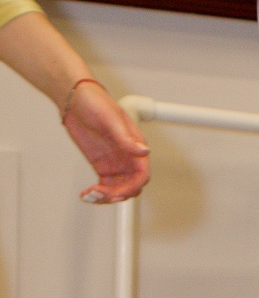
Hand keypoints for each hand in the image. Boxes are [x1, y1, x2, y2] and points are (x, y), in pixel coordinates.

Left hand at [63, 81, 150, 202]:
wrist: (75, 99)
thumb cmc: (96, 103)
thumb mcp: (111, 119)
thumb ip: (127, 138)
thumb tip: (144, 151)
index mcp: (135, 146)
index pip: (142, 175)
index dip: (131, 187)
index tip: (116, 193)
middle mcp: (127, 157)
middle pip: (131, 186)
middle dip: (117, 195)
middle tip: (99, 194)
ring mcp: (115, 163)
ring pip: (118, 189)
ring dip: (106, 197)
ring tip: (89, 195)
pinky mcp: (101, 165)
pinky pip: (104, 186)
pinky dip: (97, 194)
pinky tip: (87, 193)